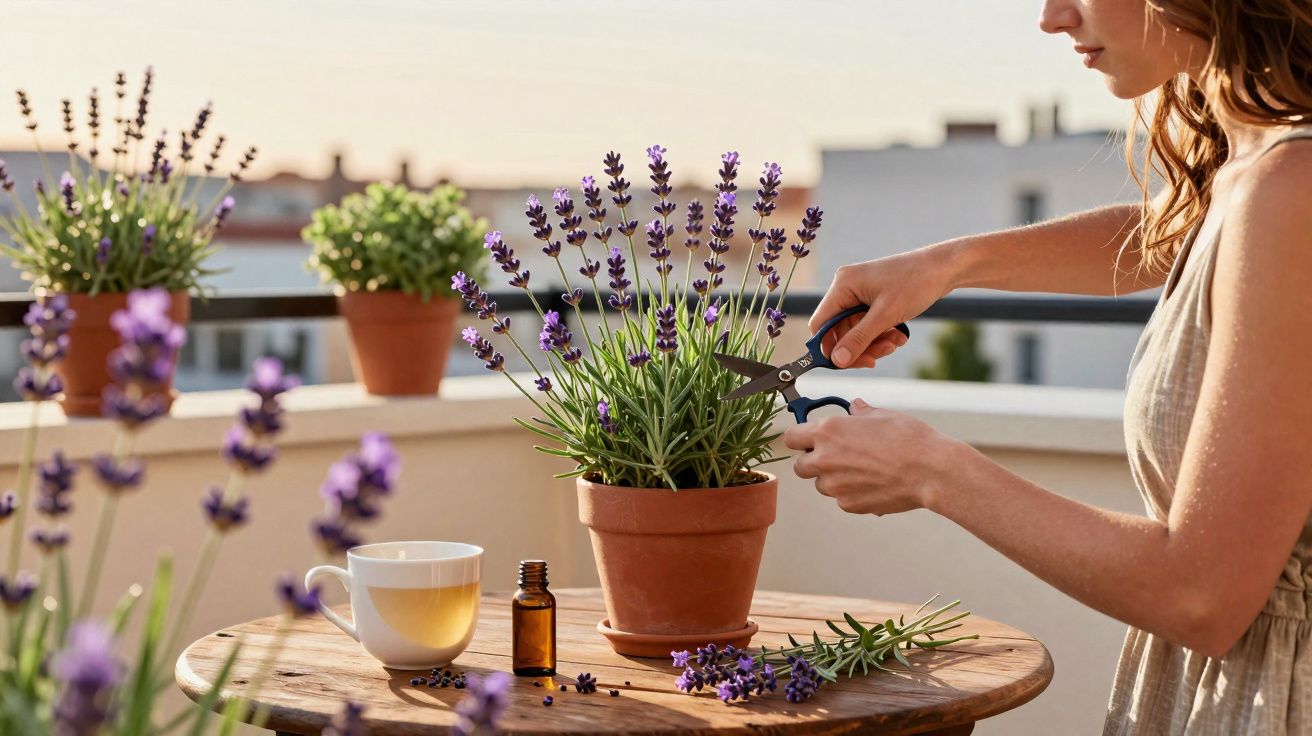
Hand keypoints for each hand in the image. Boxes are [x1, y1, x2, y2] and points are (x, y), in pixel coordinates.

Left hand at [782, 399, 963, 515]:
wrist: (930, 471)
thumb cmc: (909, 439)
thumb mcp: (882, 415)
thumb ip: (860, 413)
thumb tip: (854, 408)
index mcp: (828, 432)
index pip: (790, 437)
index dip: (800, 438)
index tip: (808, 438)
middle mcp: (824, 459)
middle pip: (800, 466)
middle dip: (813, 461)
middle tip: (836, 456)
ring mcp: (835, 486)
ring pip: (821, 485)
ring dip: (833, 479)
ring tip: (862, 470)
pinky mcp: (848, 504)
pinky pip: (841, 498)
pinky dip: (851, 493)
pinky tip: (873, 483)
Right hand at [811, 247, 955, 367]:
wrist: (944, 268)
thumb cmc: (916, 282)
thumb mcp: (886, 315)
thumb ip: (859, 339)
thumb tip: (837, 360)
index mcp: (843, 286)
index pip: (821, 324)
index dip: (829, 347)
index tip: (846, 363)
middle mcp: (847, 288)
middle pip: (839, 331)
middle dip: (859, 347)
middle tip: (877, 357)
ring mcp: (860, 294)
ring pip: (855, 332)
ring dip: (873, 343)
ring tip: (894, 343)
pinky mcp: (873, 299)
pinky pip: (868, 326)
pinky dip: (881, 335)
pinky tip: (898, 336)